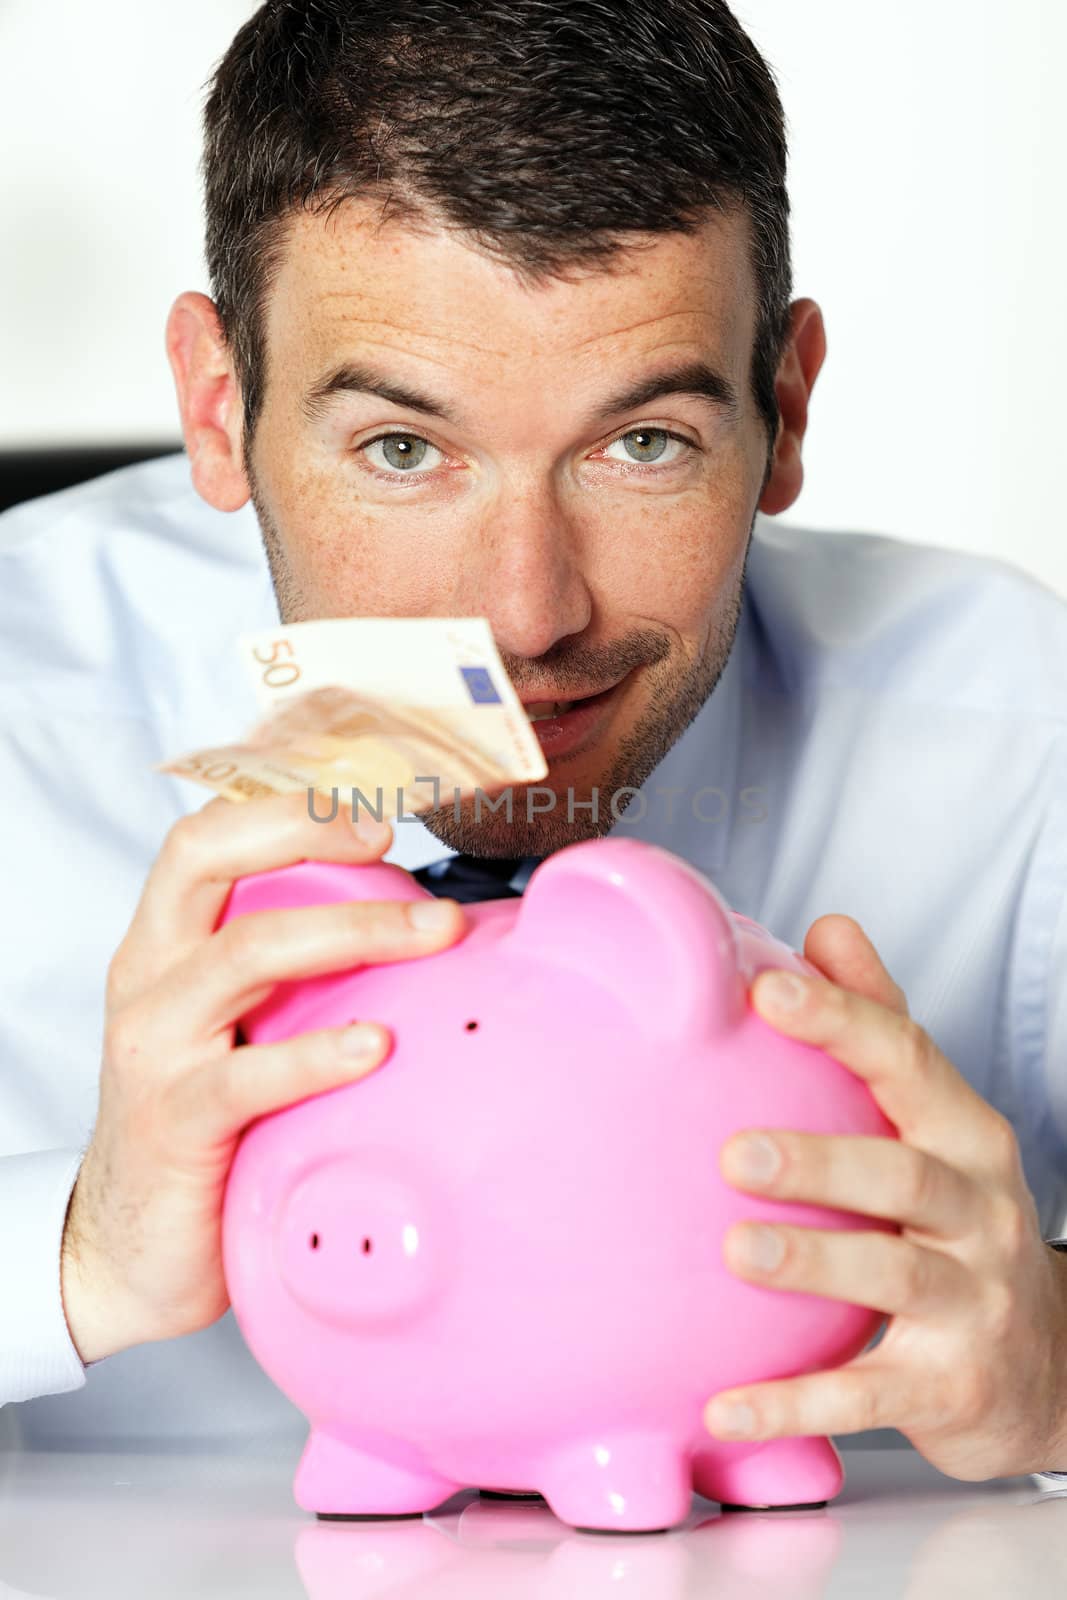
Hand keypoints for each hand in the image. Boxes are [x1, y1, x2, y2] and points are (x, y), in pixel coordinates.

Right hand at [60, 792, 464, 1364]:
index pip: (206, 837)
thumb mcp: (239, 1029)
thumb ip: (298, 980)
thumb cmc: (208, 1126)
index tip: (371, 815)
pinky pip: (247, 1075)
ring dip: (352, 931)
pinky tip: (377, 1045)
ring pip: (245, 951)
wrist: (130, 1249)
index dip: (284, 808)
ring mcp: (156, 1045)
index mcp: (165, 945)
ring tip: (432, 931)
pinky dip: (318, 1053)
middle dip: (307, 832)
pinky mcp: (174, 1120)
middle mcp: (150, 977)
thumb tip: (423, 936)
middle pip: (207, 860)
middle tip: (394, 844)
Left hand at [703, 913, 1066, 1479]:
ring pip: (895, 1277)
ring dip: (815, 1264)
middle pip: (905, 1175)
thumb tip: (826, 926)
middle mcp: (979, 1212)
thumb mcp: (936, 1122)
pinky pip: (870, 1394)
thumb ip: (883, 1024)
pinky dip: (797, 1400)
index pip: (908, 1061)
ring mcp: (974, 1302)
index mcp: (965, 1135)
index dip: (841, 1022)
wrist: (1048, 1367)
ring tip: (736, 1251)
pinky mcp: (951, 1387)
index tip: (767, 992)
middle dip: (823, 1160)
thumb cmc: (961, 1220)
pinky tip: (722, 1401)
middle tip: (736, 1150)